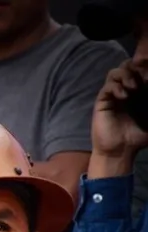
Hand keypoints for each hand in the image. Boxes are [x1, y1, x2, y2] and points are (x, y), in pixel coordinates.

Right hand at [89, 59, 147, 177]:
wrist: (121, 150)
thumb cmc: (138, 137)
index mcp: (139, 91)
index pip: (141, 70)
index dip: (146, 67)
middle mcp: (126, 89)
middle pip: (128, 65)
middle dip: (137, 68)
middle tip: (144, 78)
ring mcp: (113, 95)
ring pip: (116, 72)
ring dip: (126, 74)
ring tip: (133, 86)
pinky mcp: (102, 101)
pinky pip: (107, 86)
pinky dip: (116, 87)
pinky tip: (124, 96)